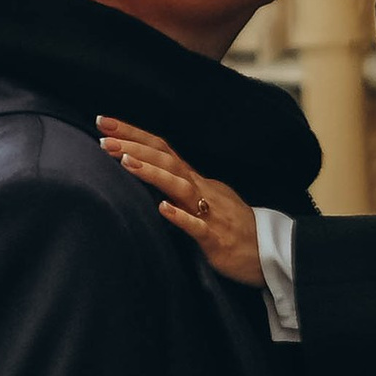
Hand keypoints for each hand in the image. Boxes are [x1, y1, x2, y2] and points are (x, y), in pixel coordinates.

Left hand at [96, 117, 266, 285]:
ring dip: (153, 173)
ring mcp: (210, 213)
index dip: (135, 135)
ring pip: (181, 187)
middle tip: (104, 136)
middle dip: (134, 147)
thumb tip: (151, 176)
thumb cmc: (235, 227)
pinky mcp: (216, 239)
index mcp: (197, 181)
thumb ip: (181, 187)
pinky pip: (197, 227)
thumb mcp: (207, 199)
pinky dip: (180, 216)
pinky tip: (162, 209)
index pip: (162, 149)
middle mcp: (202, 190)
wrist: (271, 252)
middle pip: (167, 161)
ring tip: (125, 161)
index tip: (105, 123)